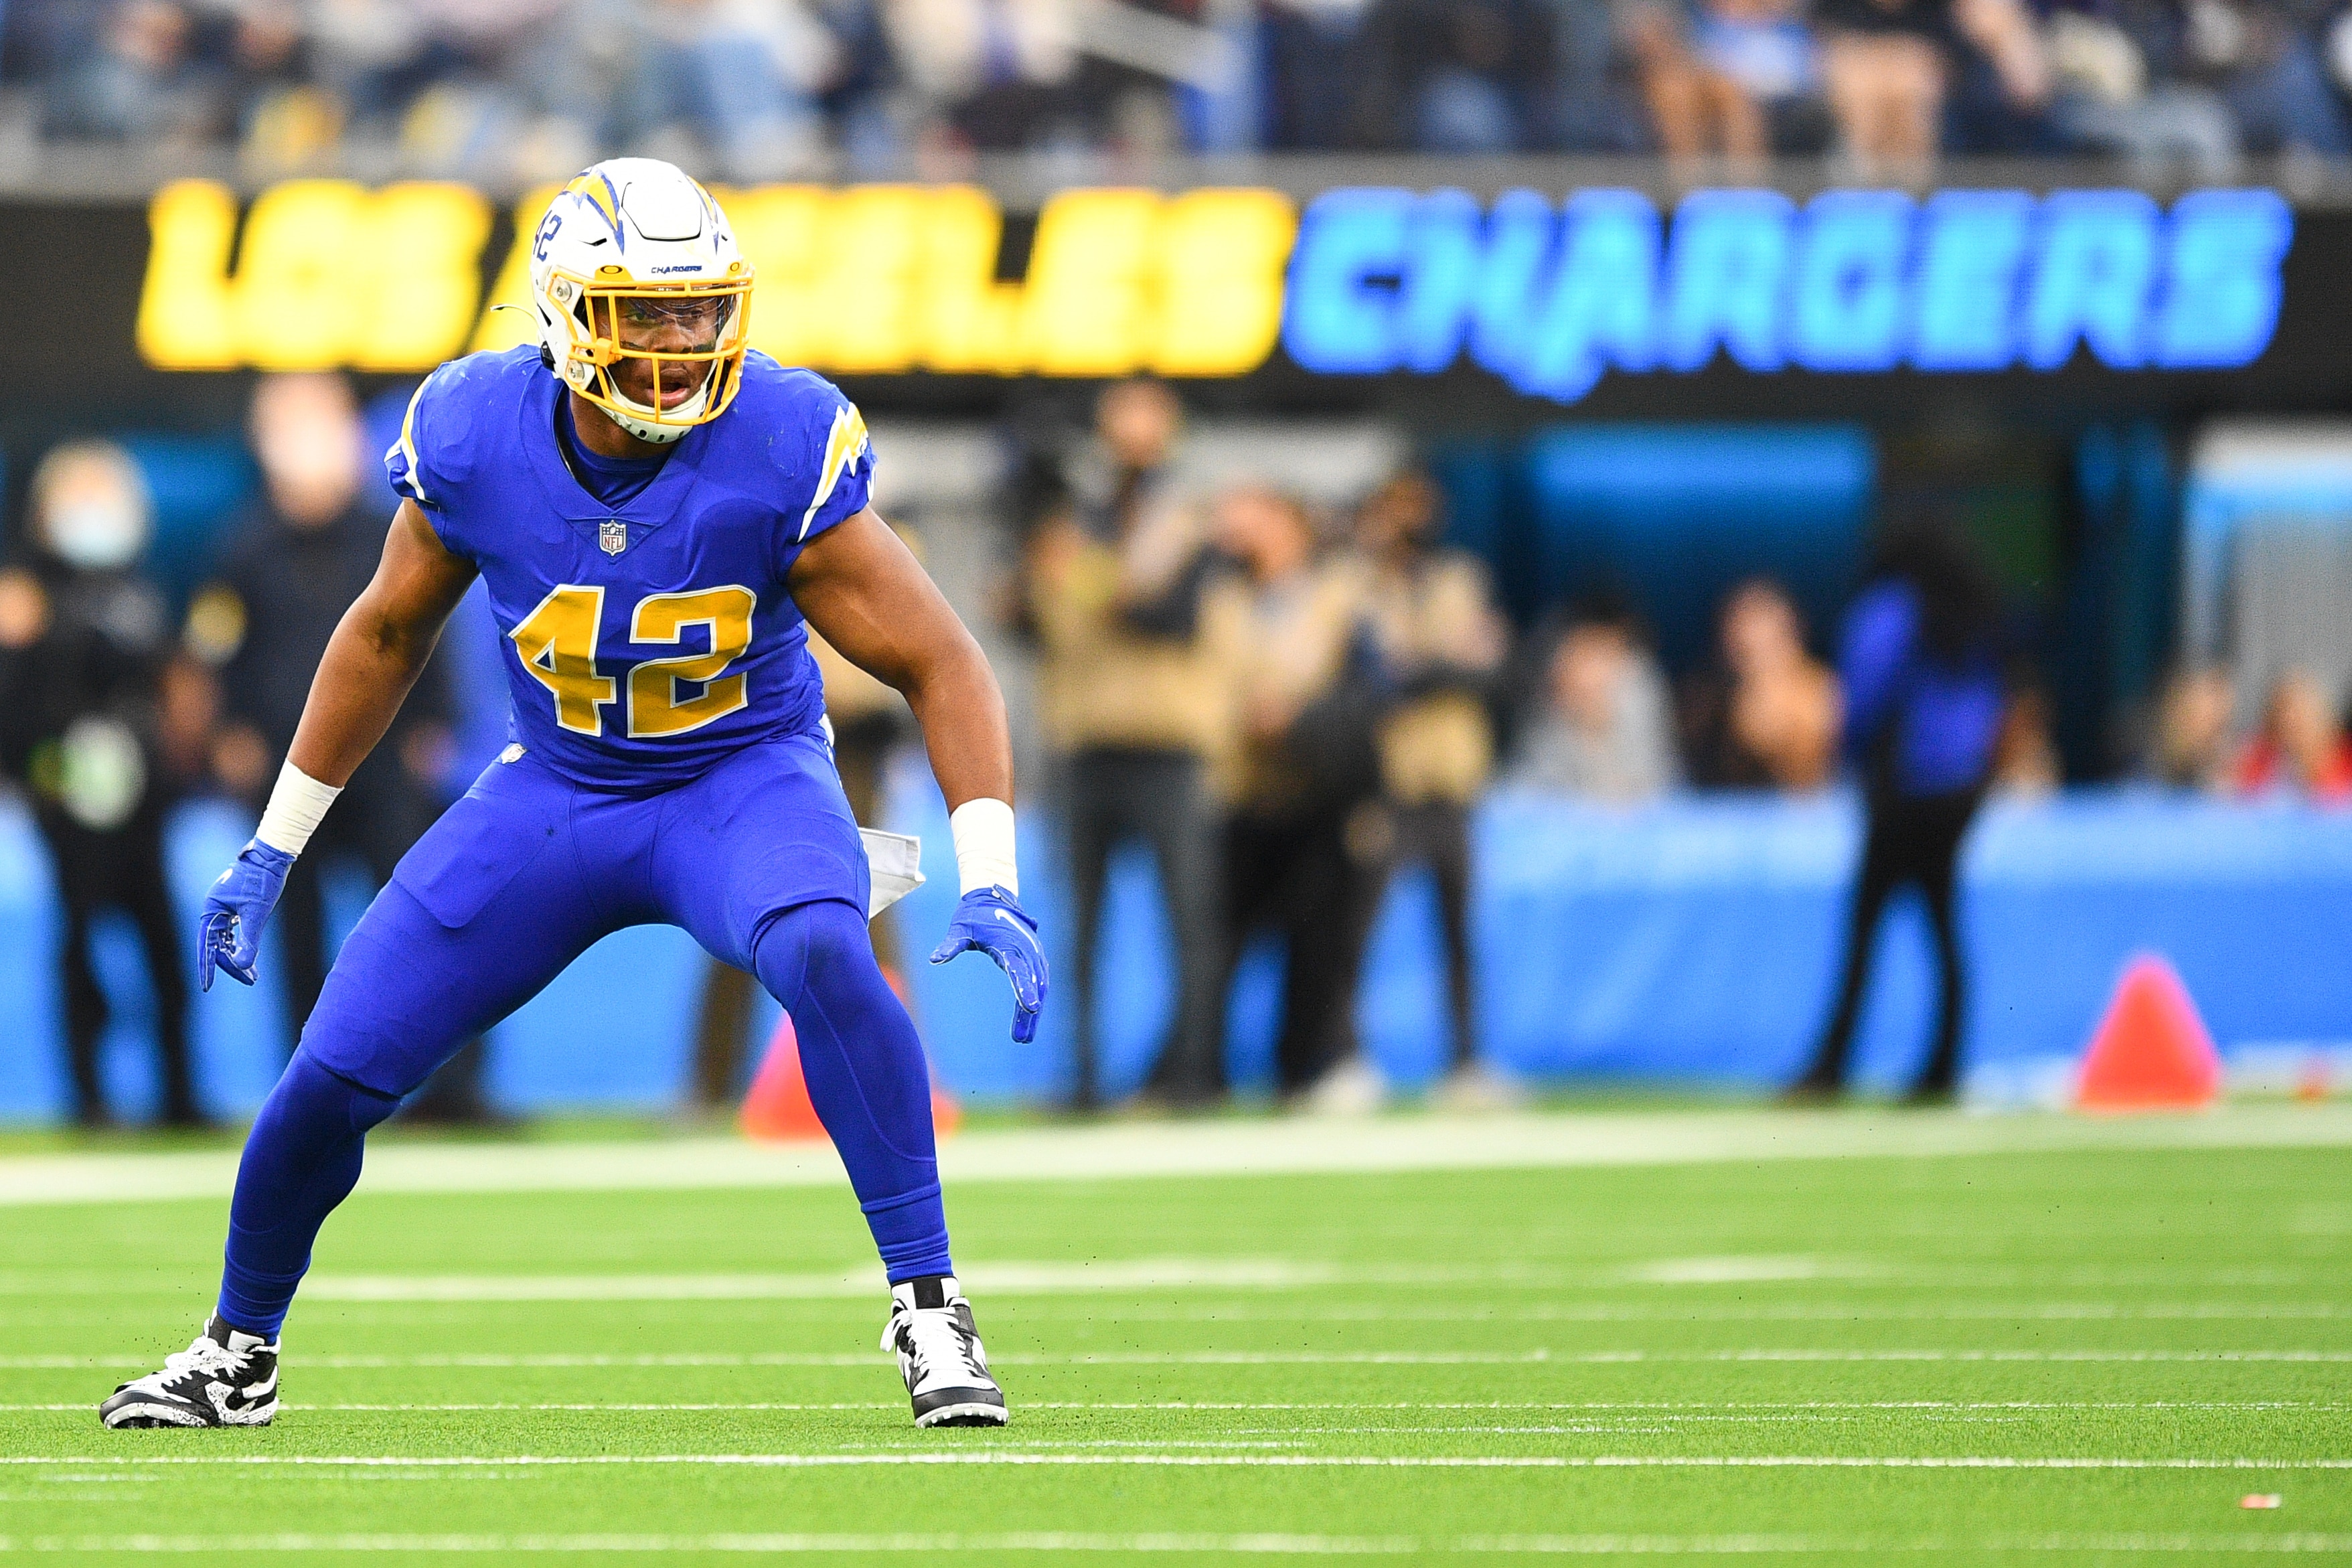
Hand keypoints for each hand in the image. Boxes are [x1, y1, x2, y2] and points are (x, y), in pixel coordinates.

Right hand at [198, 839, 295, 991]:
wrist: (271, 857)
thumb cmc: (262, 880)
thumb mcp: (257, 913)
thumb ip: (249, 940)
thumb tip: (243, 966)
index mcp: (212, 910)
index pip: (207, 945)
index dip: (208, 967)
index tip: (207, 986)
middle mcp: (213, 910)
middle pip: (217, 944)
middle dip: (232, 964)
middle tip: (250, 981)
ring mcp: (224, 908)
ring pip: (226, 939)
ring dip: (238, 956)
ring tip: (253, 976)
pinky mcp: (235, 907)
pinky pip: (233, 931)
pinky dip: (241, 944)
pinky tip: (249, 958)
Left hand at [929, 886, 1047, 1043]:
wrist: (992, 896)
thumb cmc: (973, 914)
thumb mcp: (960, 928)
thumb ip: (950, 945)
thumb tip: (934, 959)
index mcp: (1010, 943)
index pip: (1020, 970)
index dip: (1025, 989)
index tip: (1031, 1008)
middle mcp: (1026, 949)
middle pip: (1034, 985)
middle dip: (1028, 1013)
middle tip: (1020, 1040)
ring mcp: (1033, 952)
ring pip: (1040, 986)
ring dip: (1033, 1011)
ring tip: (1023, 1037)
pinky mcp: (1034, 956)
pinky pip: (1039, 981)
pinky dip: (1036, 999)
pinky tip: (1029, 1018)